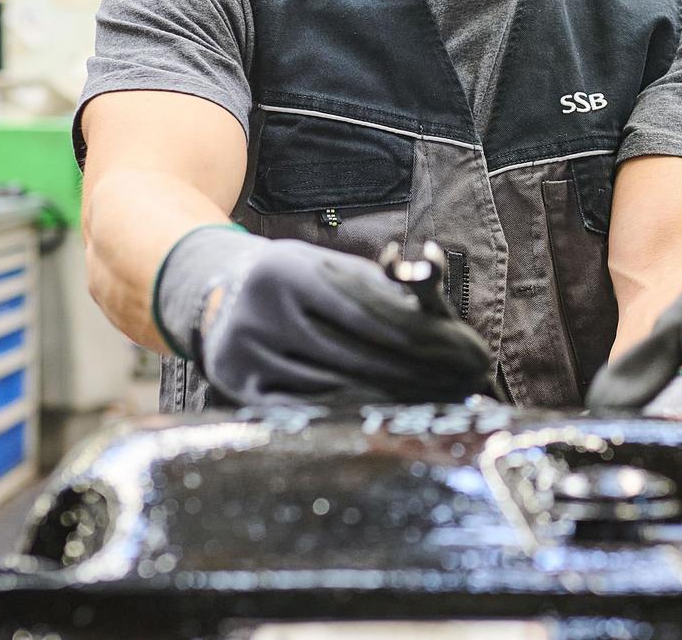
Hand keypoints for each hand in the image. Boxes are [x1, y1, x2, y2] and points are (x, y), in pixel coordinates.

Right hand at [195, 236, 494, 404]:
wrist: (219, 297)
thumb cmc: (296, 280)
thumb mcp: (330, 264)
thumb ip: (381, 281)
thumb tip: (433, 290)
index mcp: (286, 271)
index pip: (366, 310)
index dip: (418, 334)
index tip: (462, 350)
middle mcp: (259, 311)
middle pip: (353, 352)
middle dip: (414, 370)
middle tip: (459, 383)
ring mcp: (244, 352)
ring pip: (332, 385)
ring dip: (388, 398)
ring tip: (434, 402)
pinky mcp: (238, 386)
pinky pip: (303, 409)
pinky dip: (347, 414)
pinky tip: (384, 417)